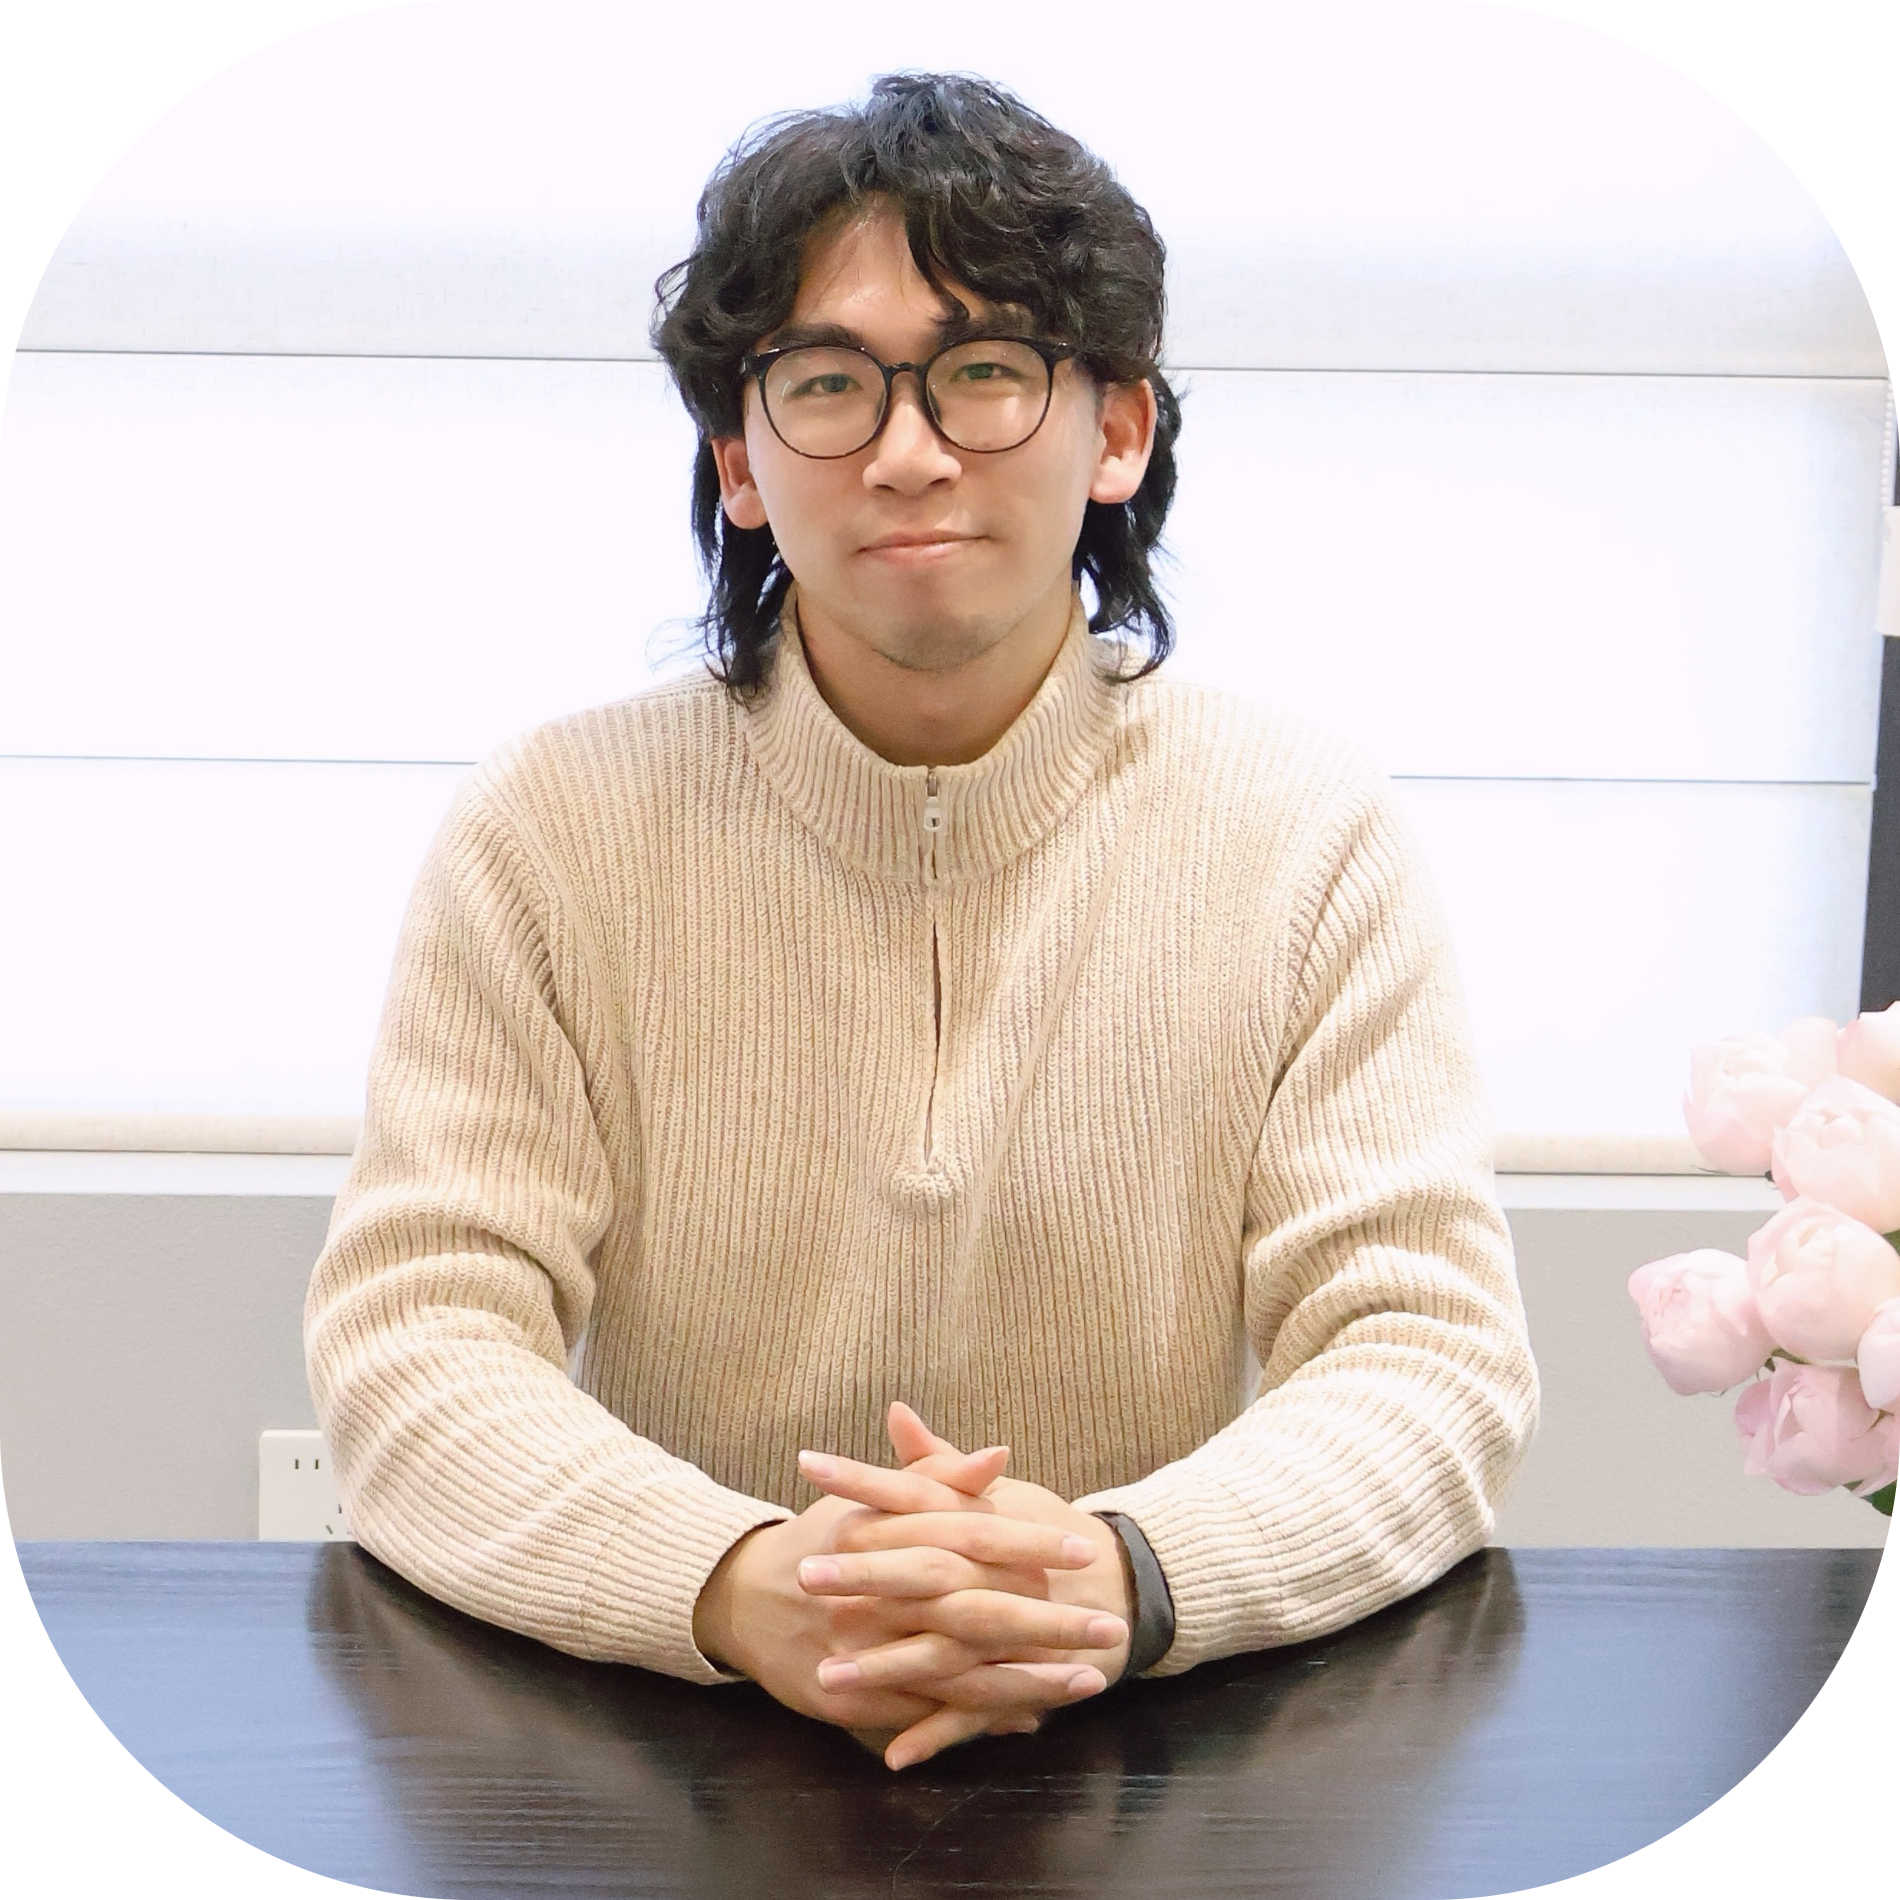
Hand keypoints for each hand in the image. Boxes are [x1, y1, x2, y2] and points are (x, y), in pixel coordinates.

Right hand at [692, 1426, 1117, 1767]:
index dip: (1028, 1541)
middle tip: (1110, 1627)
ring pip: (960, 1671)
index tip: (1082, 1547)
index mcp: (887, 1534)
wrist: (744, 1597)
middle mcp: (879, 1594)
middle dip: (1047, 1622)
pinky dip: (978, 1717)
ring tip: (1089, 1680)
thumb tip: (999, 1452)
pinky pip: (926, 1714)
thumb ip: (938, 1474)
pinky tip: (1030, 1719)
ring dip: (1028, 1680)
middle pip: (976, 1609)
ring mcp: (867, 1652)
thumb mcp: (872, 1499)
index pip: (969, 1534)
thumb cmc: (822, 1539)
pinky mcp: (855, 1700)